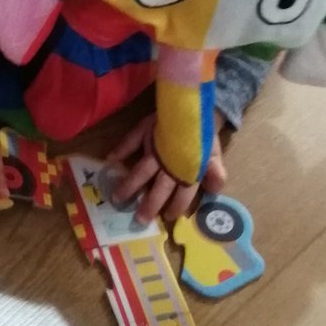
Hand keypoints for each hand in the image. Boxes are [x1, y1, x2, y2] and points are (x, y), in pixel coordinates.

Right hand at [108, 111, 226, 223]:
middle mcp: (171, 161)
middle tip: (138, 218)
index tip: (165, 217)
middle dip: (149, 204)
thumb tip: (213, 190)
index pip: (183, 193)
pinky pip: (131, 140)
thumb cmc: (202, 136)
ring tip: (117, 197)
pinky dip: (120, 149)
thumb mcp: (214, 155)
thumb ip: (216, 174)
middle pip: (159, 187)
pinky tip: (110, 159)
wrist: (196, 107)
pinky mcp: (146, 130)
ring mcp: (156, 146)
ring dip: (129, 184)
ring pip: (142, 170)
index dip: (175, 206)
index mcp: (189, 168)